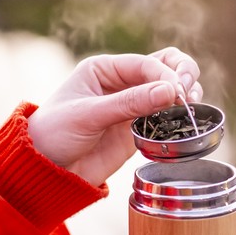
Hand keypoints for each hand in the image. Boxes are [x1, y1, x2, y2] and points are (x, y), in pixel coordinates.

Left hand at [26, 47, 202, 185]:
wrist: (45, 171)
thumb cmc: (54, 134)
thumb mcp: (89, 115)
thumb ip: (129, 103)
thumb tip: (171, 91)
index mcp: (104, 69)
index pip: (146, 63)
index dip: (166, 75)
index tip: (178, 92)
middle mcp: (120, 83)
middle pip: (164, 67)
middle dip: (182, 76)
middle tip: (188, 95)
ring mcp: (131, 106)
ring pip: (170, 90)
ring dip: (186, 94)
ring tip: (190, 108)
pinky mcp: (137, 129)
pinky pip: (166, 117)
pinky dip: (179, 117)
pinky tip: (185, 123)